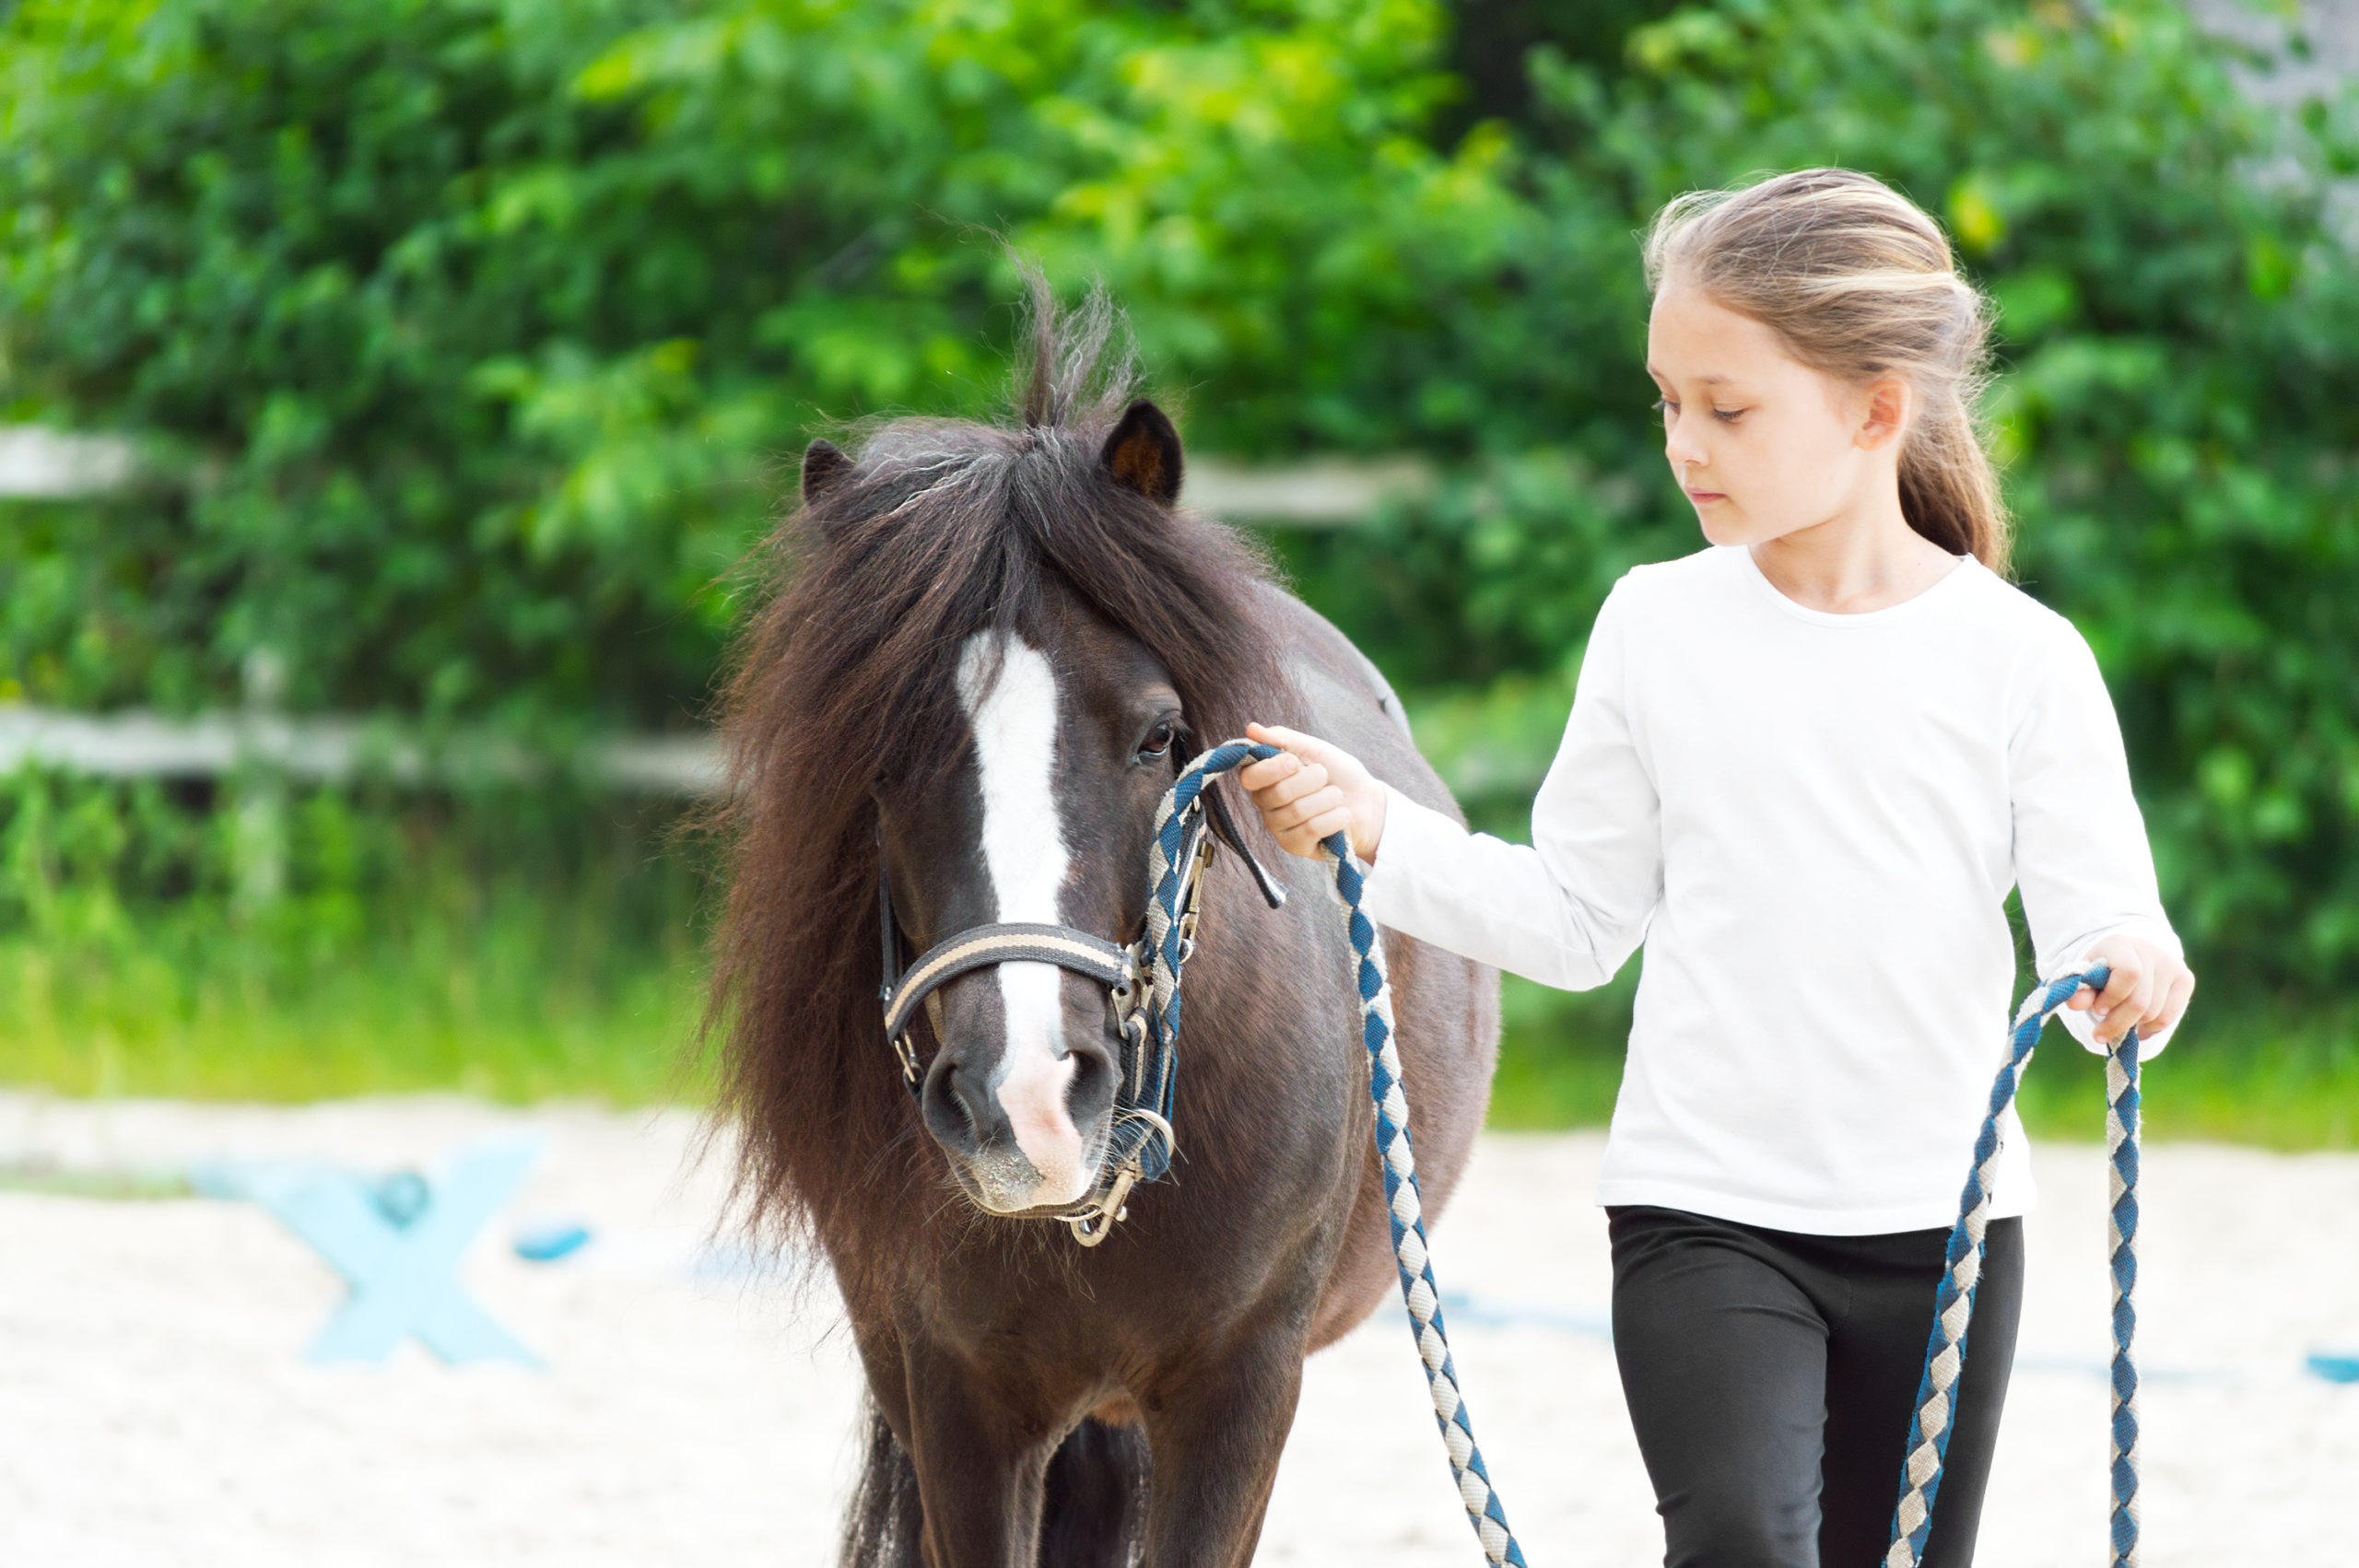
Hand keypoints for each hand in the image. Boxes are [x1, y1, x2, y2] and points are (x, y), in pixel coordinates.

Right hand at [1237, 722, 1388, 861]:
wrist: (1368, 803)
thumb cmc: (1338, 774)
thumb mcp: (1314, 749)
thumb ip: (1283, 739)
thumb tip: (1252, 728)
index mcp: (1266, 779)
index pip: (1250, 776)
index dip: (1271, 769)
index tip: (1294, 761)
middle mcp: (1266, 805)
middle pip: (1278, 793)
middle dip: (1311, 780)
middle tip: (1325, 777)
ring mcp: (1279, 828)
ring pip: (1297, 811)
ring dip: (1327, 798)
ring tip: (1337, 796)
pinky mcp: (1295, 846)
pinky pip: (1311, 829)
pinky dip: (1334, 817)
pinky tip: (1342, 814)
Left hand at [2064, 933, 2194, 1053]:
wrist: (2132, 955)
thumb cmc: (2103, 969)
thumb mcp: (2087, 976)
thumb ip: (2080, 990)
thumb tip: (2074, 1003)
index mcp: (2122, 945)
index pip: (2128, 974)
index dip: (2113, 997)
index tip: (2098, 1009)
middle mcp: (2152, 952)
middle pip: (2141, 1001)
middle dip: (2118, 1022)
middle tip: (2101, 1033)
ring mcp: (2172, 965)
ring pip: (2154, 1014)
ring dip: (2133, 1025)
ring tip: (2119, 1021)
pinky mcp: (2186, 979)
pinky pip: (2168, 1017)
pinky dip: (2149, 1028)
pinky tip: (2137, 1024)